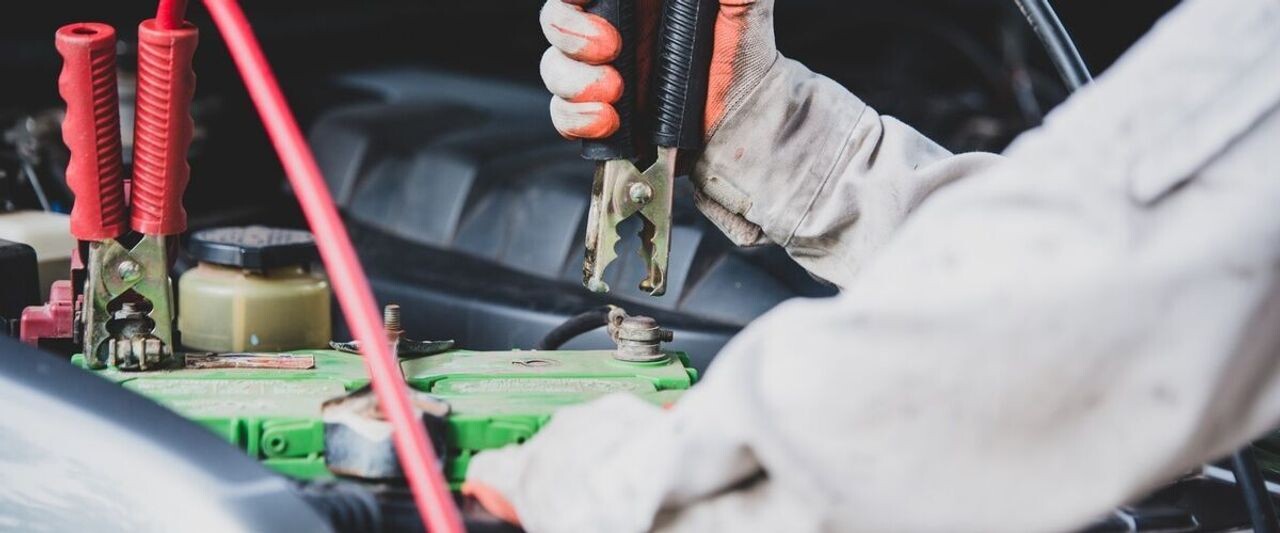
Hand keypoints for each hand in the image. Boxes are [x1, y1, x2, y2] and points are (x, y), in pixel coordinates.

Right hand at [539, 0, 777, 140]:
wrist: (745, 123)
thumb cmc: (743, 59)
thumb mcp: (743, 8)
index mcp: (636, 2)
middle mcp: (612, 30)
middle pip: (556, 20)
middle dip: (569, 32)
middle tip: (608, 47)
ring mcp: (601, 72)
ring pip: (554, 67)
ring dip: (574, 81)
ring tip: (614, 93)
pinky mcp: (599, 113)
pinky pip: (564, 115)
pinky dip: (576, 119)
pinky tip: (606, 121)